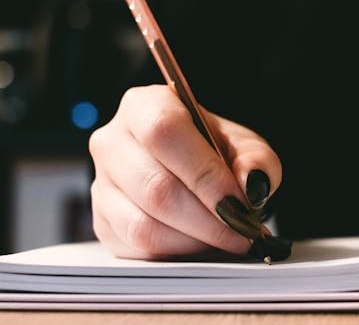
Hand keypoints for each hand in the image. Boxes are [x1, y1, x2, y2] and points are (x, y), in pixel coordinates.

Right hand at [88, 85, 281, 259]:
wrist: (193, 171)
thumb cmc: (216, 153)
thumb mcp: (246, 147)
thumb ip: (257, 161)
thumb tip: (251, 184)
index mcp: (145, 106)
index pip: (164, 133)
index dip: (204, 173)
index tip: (239, 203)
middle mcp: (112, 141)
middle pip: (155, 187)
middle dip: (208, 219)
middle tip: (243, 231)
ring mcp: (101, 183)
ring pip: (143, 224)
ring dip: (195, 240)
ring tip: (227, 239)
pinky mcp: (101, 221)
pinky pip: (137, 247)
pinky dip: (176, 252)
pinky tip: (201, 243)